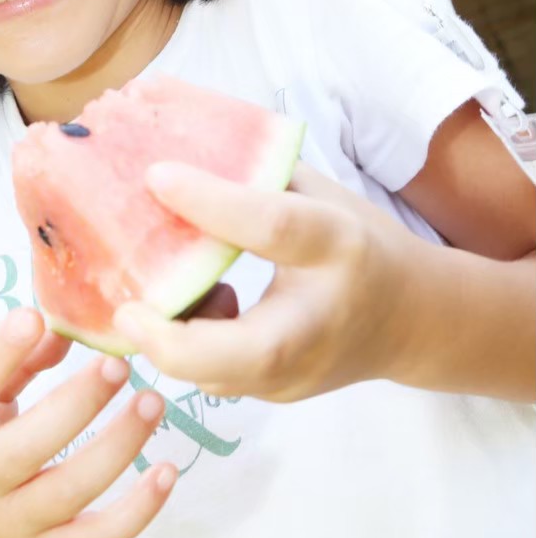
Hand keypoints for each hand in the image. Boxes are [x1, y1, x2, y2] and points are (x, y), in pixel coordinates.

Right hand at [0, 308, 173, 537]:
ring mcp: (12, 526)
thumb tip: (62, 327)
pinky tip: (166, 471)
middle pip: (26, 448)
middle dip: (77, 403)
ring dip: (118, 446)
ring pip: (71, 492)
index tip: (33, 316)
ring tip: (152, 402)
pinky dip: (138, 510)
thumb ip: (14, 366)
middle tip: (118, 364)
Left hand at [113, 162, 415, 402]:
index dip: (211, 202)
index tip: (155, 175)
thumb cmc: (356, 242)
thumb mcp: (320, 196)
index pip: (273, 227)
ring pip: (219, 377)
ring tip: (147, 298)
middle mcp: (320, 319)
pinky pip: (215, 378)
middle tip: (125, 307)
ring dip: (169, 341)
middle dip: (173, 340)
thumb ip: (258, 177)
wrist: (412, 320)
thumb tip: (173, 142)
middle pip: (248, 352)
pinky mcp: (277, 395)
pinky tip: (185, 312)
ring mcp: (301, 371)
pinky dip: (185, 349)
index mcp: (337, 246)